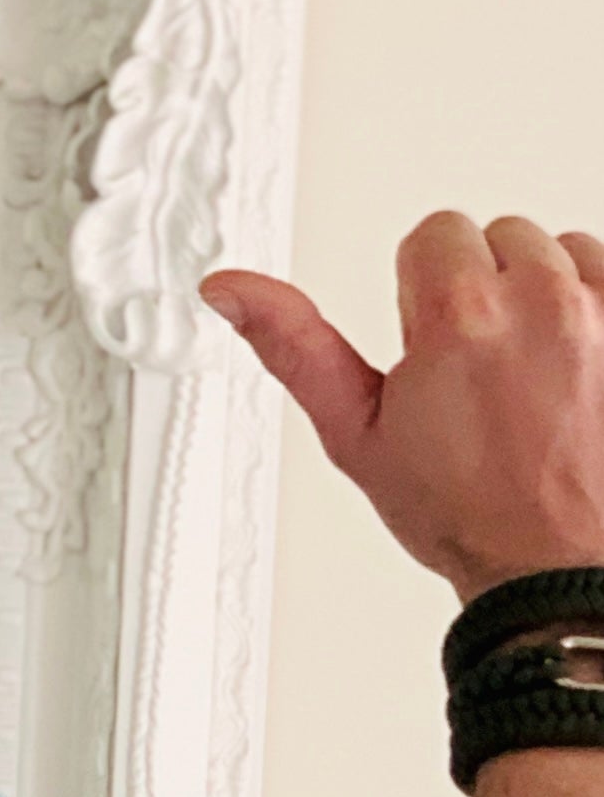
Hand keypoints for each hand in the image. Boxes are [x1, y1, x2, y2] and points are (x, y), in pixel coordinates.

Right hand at [204, 216, 603, 601]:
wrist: (551, 562)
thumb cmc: (460, 512)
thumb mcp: (354, 435)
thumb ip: (293, 345)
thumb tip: (230, 289)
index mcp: (459, 314)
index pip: (433, 234)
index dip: (421, 296)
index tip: (431, 350)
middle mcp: (539, 298)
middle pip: (497, 236)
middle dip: (480, 290)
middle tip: (476, 370)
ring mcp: (601, 309)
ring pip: (557, 251)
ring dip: (540, 293)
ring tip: (526, 368)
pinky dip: (591, 304)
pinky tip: (570, 362)